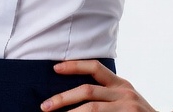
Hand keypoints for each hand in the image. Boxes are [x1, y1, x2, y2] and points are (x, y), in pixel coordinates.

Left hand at [40, 60, 172, 111]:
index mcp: (120, 84)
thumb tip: (73, 94)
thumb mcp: (124, 98)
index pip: (95, 67)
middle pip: (87, 90)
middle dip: (63, 98)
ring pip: (92, 109)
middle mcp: (124, 93)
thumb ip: (105, 93)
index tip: (55, 68)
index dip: (74, 65)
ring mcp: (127, 107)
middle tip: (45, 106)